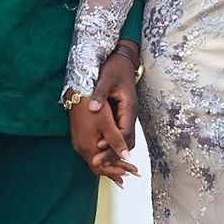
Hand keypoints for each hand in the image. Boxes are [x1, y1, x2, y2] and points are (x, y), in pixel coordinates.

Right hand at [67, 87, 138, 187]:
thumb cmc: (90, 106)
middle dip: (115, 170)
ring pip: (96, 159)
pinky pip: (93, 152)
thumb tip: (127, 157)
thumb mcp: (107, 124)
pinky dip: (104, 155)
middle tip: (131, 172)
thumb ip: (116, 142)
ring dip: (110, 163)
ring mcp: (79, 143)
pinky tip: (112, 154)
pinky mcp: (80, 137)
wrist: (76, 92)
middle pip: (99, 166)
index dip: (117, 171)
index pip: (102, 167)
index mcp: (87, 146)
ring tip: (124, 168)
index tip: (130, 171)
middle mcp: (80, 147)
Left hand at [88, 43, 140, 177]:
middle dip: (112, 154)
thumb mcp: (106, 78)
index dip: (112, 144)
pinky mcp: (123, 115)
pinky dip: (113, 144)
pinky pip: (120, 134)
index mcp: (129, 107)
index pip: (124, 132)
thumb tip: (92, 108)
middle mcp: (131, 114)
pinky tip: (101, 150)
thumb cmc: (115, 67)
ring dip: (113, 152)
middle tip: (96, 163)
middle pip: (126, 140)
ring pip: (125, 140)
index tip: (98, 150)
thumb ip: (99, 94)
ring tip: (99, 162)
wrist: (123, 60)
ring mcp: (128, 115)